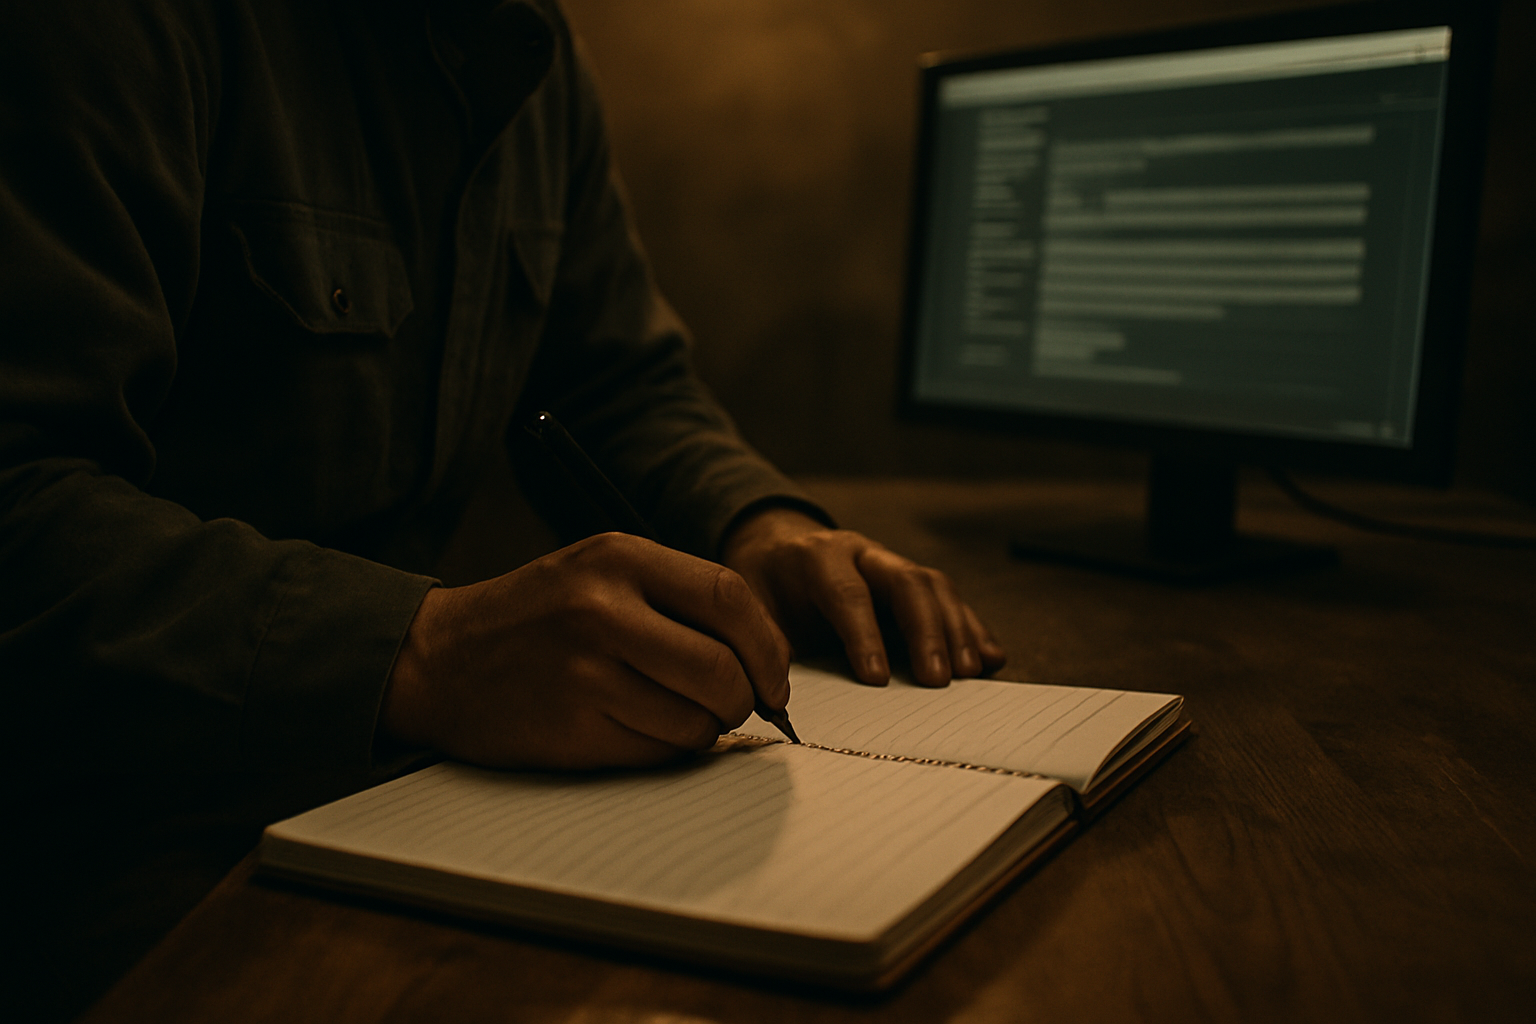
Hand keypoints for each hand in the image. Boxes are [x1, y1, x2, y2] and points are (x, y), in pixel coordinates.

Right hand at [380, 533, 791, 769]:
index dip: (768, 646)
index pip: (731, 598)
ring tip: (676, 713)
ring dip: (704, 729)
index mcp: (620, 558)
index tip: (773, 675)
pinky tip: (635, 728)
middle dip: (746, 699)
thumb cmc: (536, 616)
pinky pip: (657, 752)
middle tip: (737, 705)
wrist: (438, 660)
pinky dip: (664, 750)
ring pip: (696, 721)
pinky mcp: (572, 729)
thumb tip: (766, 660)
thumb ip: (679, 599)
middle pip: (723, 669)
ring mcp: (585, 673)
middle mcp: (604, 610)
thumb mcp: (601, 571)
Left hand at [721, 508, 1005, 686]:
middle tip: (938, 680)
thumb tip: (779, 701)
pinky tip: (990, 658)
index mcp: (816, 558)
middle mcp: (861, 552)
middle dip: (925, 631)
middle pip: (906, 582)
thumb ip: (766, 646)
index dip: (864, 636)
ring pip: (934, 586)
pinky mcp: (910, 579)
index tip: (877, 680)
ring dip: (956, 630)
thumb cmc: (764, 587)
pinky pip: (949, 599)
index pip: (848, 593)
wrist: (774, 548)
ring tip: (970, 673)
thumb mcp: (752, 608)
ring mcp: (890, 562)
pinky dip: (971, 628)